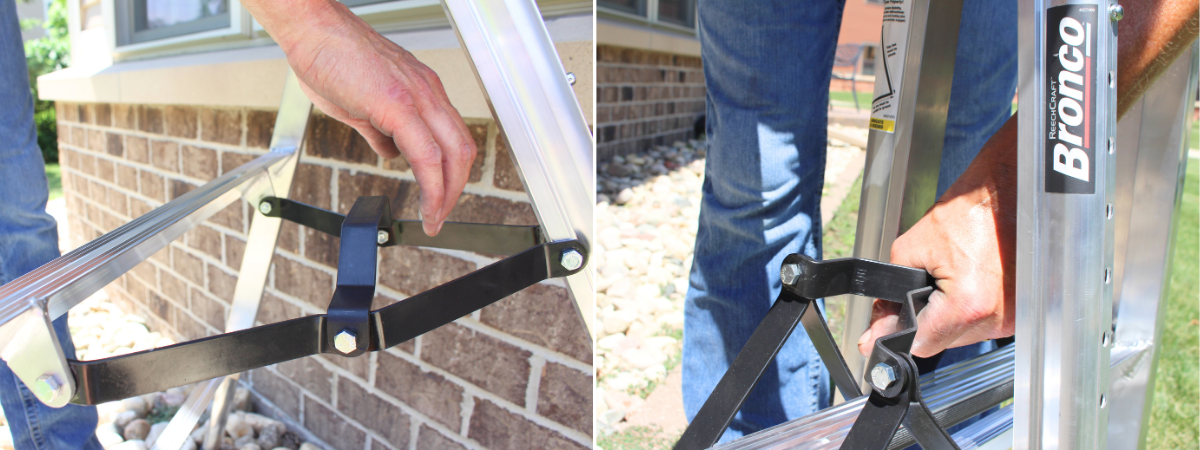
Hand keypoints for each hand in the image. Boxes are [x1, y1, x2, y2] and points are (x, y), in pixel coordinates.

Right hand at [243, 0, 475, 236]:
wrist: (311, 28)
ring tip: (434, 216)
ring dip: (447, 193)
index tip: (442, 197)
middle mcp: (428, 92)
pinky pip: (426, 154)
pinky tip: (424, 203)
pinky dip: (432, 185)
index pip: (453, 138)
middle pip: (462, 150)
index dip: (452, 172)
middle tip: (441, 215)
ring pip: (452, 154)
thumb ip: (380, 130)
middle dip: (456, 190)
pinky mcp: (398, 104)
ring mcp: (417, 96)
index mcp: (423, 90)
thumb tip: (391, 152)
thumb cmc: (331, 57)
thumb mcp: (362, 102)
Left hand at [858, 118, 1018, 357]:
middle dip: (922, 321)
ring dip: (947, 315)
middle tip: (916, 289)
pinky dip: (969, 308)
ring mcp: (1015, 317)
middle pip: (942, 342)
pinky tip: (966, 282)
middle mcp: (998, 318)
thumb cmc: (969, 209)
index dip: (897, 336)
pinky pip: (984, 322)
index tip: (879, 333)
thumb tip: (877, 329)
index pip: (921, 344)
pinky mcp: (1023, 311)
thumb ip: (889, 296)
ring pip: (963, 334)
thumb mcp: (913, 247)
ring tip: (947, 278)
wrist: (1012, 188)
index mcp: (969, 305)